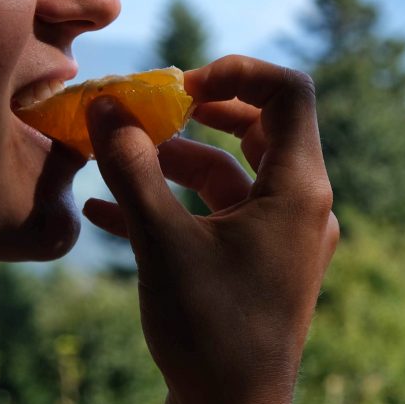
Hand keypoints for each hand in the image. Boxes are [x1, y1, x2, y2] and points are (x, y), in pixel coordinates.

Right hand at [81, 55, 339, 403]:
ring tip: (114, 160)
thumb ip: (132, 170)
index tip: (180, 83)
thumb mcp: (162, 242)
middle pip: (259, 128)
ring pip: (230, 175)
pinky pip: (217, 217)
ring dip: (173, 163)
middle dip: (198, 115)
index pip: (289, 92)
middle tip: (152, 111)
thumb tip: (104, 107)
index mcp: (298, 189)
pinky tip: (104, 214)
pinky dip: (172, 205)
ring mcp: (280, 240)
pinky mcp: (256, 267)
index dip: (236, 72)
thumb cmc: (210, 331)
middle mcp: (300, 208)